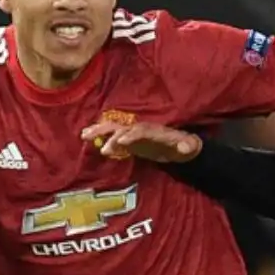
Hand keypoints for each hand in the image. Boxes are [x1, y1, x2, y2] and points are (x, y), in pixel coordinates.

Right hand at [80, 121, 203, 163]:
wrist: (183, 146)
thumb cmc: (186, 146)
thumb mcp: (189, 147)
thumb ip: (187, 146)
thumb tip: (185, 147)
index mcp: (155, 130)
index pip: (140, 130)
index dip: (130, 135)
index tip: (119, 141)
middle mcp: (142, 129)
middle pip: (123, 127)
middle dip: (107, 131)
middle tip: (91, 136)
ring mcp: (135, 134)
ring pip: (115, 130)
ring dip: (100, 131)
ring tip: (84, 135)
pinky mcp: (131, 141)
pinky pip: (115, 139)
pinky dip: (104, 140)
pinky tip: (91, 142)